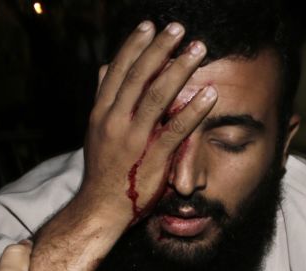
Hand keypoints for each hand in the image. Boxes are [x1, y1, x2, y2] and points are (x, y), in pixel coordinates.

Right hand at [78, 20, 218, 224]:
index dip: (134, 46)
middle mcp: (115, 121)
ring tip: (198, 48)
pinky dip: (194, 109)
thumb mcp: (96, 131)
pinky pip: (176, 128)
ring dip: (180, 69)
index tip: (149, 26)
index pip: (117, 71)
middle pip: (138, 76)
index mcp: (101, 113)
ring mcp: (133, 139)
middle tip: (178, 28)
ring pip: (157, 96)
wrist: (100, 209)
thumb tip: (105, 68)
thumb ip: (104, 99)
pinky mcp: (153, 157)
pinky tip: (210, 93)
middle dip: (160, 49)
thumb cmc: (103, 170)